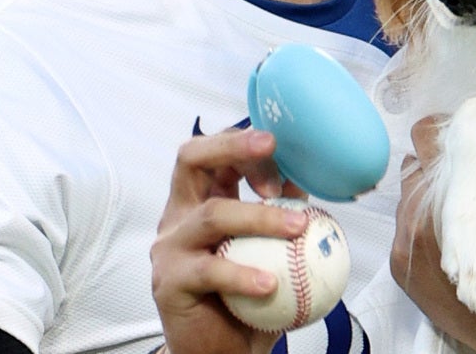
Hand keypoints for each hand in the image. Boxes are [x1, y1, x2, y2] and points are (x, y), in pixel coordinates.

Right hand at [151, 128, 308, 353]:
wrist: (218, 352)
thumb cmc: (244, 297)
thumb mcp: (269, 250)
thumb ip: (280, 215)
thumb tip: (305, 181)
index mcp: (199, 200)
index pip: (213, 152)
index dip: (243, 143)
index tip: (280, 151)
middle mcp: (179, 215)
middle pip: (191, 159)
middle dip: (232, 145)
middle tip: (271, 144)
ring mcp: (171, 247)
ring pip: (212, 214)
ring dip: (260, 216)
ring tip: (298, 227)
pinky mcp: (169, 281)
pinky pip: (208, 271)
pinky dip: (242, 274)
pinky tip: (270, 284)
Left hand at [392, 117, 475, 353]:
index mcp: (449, 190)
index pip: (427, 134)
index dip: (449, 129)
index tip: (471, 137)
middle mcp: (415, 216)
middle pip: (414, 164)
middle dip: (439, 160)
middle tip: (470, 171)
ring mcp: (404, 245)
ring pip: (407, 196)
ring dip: (429, 192)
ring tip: (462, 206)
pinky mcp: (401, 270)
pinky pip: (404, 228)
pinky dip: (423, 223)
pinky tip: (453, 235)